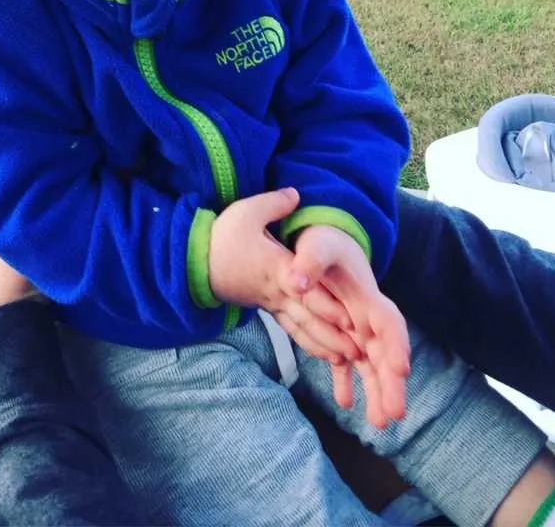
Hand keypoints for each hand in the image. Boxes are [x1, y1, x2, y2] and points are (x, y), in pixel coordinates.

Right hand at [208, 188, 359, 363]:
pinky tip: (328, 356)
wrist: (195, 263)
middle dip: (333, 333)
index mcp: (276, 268)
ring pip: (302, 328)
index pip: (304, 290)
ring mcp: (272, 302)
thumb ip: (274, 204)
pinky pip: (293, 330)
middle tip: (359, 349)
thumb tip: (297, 195)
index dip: (325, 304)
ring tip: (349, 359)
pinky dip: (311, 344)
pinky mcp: (268, 308)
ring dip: (326, 344)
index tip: (347, 317)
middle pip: (308, 315)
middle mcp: (277, 290)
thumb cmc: (222, 238)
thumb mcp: (245, 213)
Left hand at [288, 225, 409, 426]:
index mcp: (366, 295)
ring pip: (371, 365)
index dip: (396, 344)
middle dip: (392, 382)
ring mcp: (356, 329)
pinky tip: (344, 404)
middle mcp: (367, 317)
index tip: (401, 368)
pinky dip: (346, 382)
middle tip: (394, 414)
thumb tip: (295, 283)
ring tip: (378, 423)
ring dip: (377, 391)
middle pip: (385, 352)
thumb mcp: (317, 244)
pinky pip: (346, 364)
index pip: (389, 322)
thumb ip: (308, 261)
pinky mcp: (341, 335)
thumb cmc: (323, 242)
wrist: (323, 243)